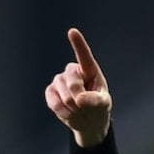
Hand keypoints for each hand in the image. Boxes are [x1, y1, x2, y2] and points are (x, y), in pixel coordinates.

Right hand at [45, 27, 111, 147]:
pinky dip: (63, 112)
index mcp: (89, 69)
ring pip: (64, 95)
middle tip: (86, 106)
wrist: (87, 121)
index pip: (83, 55)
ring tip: (79, 110)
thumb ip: (95, 100)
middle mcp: (72, 71)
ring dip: (73, 108)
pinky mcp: (50, 91)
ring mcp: (60, 80)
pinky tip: (69, 112)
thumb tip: (79, 98)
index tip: (72, 32)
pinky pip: (54, 102)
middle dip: (80, 98)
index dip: (78, 44)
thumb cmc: (98, 108)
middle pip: (73, 83)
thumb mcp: (103, 104)